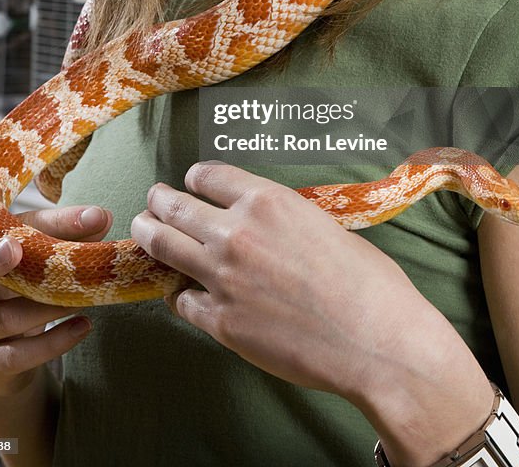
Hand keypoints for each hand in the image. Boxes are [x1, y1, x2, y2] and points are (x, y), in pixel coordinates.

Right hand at [0, 205, 111, 401]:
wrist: (1, 361)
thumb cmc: (21, 293)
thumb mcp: (39, 261)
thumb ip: (67, 238)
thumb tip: (100, 217)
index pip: (0, 233)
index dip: (39, 223)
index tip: (80, 216)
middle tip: (13, 248)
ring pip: (5, 319)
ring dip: (47, 307)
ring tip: (83, 298)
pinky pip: (19, 355)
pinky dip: (53, 342)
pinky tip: (82, 326)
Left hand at [131, 161, 435, 401]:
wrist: (376, 342)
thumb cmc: (368, 282)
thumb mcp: (323, 224)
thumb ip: (282, 219)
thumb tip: (266, 224)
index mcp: (267, 201)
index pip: (208, 176)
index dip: (195, 178)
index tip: (190, 183)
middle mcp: (236, 232)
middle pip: (174, 206)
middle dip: (158, 201)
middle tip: (151, 200)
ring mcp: (223, 278)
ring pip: (163, 247)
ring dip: (148, 234)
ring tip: (142, 229)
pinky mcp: (221, 322)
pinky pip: (181, 299)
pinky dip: (177, 292)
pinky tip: (180, 291)